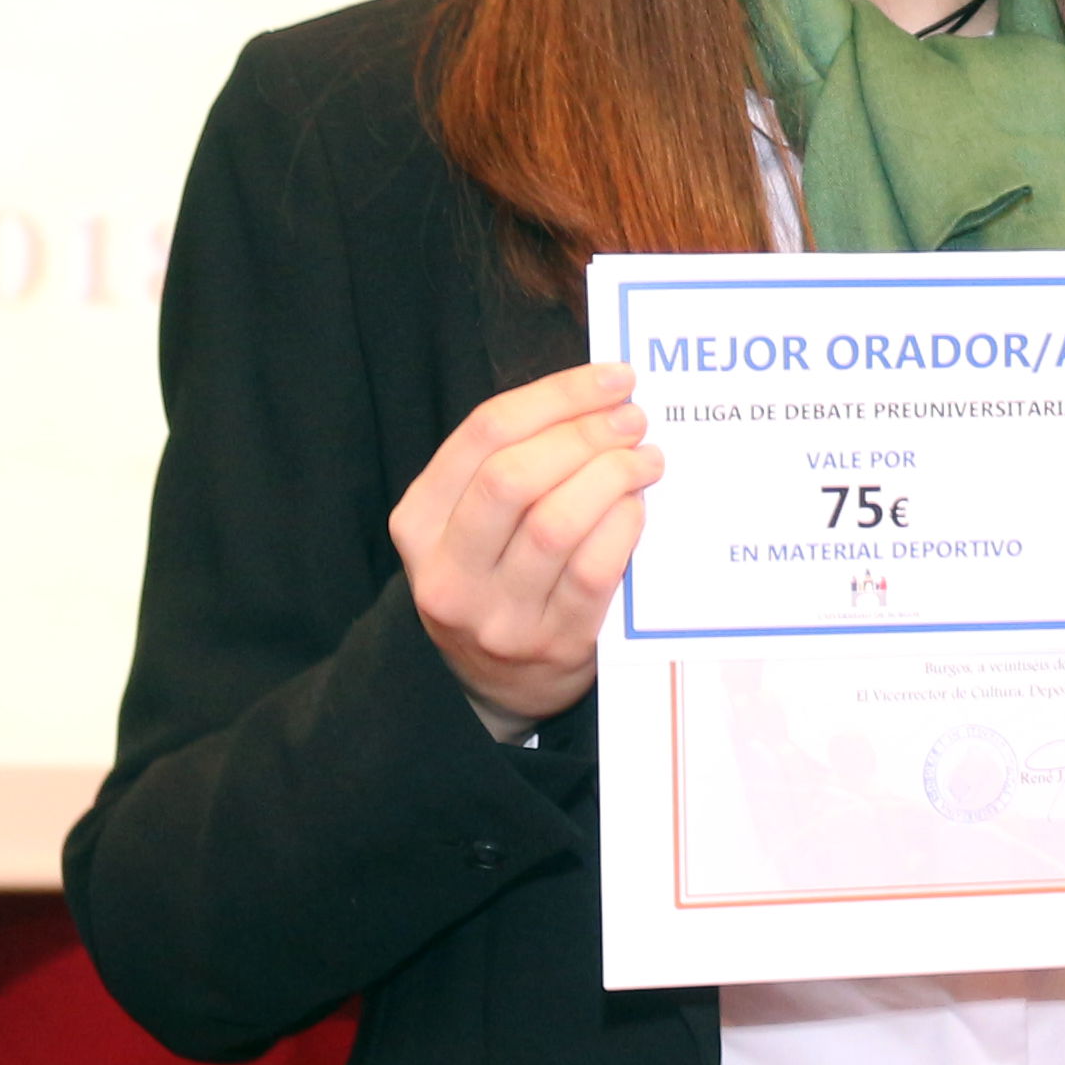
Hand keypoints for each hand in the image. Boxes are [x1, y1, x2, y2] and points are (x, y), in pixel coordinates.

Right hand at [391, 362, 661, 724]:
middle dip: (585, 434)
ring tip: (644, 457)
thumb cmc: (492, 576)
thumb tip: (598, 396)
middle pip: (514, 476)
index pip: (485, 433)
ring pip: (557, 524)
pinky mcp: (554, 645)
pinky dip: (623, 526)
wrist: (490, 686)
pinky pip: (595, 571)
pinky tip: (637, 506)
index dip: (557, 395)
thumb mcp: (468, 521)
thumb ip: (510, 461)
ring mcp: (500, 616)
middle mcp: (448, 572)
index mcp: (419, 522)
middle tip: (632, 418)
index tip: (611, 377)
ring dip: (613, 476)